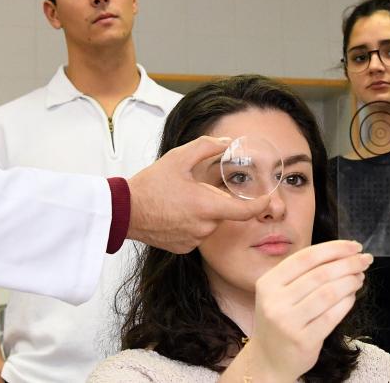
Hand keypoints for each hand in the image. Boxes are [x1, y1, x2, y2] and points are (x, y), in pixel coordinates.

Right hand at [126, 135, 269, 252]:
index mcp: (207, 207)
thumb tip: (228, 142)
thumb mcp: (179, 157)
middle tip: (194, 189)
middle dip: (216, 201)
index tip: (267, 199)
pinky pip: (197, 234)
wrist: (123, 211)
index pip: (245, 212)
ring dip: (204, 213)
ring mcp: (193, 240)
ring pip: (210, 224)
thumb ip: (207, 147)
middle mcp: (203, 227)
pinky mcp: (183, 248)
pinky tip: (175, 214)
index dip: (260, 205)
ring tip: (181, 201)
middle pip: (224, 214)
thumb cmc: (150, 184)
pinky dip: (192, 224)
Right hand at [246, 240, 370, 380]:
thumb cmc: (282, 318)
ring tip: (360, 277)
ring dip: (351, 281)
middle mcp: (275, 301)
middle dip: (349, 263)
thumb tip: (346, 252)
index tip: (355, 246)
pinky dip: (347, 302)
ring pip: (329, 293)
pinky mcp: (303, 340)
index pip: (306, 257)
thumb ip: (306, 272)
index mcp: (268, 282)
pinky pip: (333, 315)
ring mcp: (288, 322)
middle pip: (321, 274)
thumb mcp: (281, 292)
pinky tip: (352, 296)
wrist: (268, 359)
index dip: (335, 248)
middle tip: (365, 260)